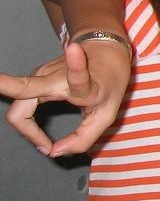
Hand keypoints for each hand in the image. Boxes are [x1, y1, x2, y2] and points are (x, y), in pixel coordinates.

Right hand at [0, 39, 130, 156]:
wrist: (105, 52)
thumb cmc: (108, 84)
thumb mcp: (106, 114)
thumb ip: (84, 138)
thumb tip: (53, 152)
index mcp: (85, 85)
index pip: (79, 77)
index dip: (77, 65)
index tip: (75, 47)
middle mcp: (59, 76)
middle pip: (24, 89)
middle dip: (4, 84)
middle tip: (5, 102)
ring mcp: (42, 74)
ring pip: (20, 106)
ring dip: (28, 130)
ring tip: (44, 144)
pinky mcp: (35, 76)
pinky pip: (22, 105)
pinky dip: (29, 124)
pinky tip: (38, 136)